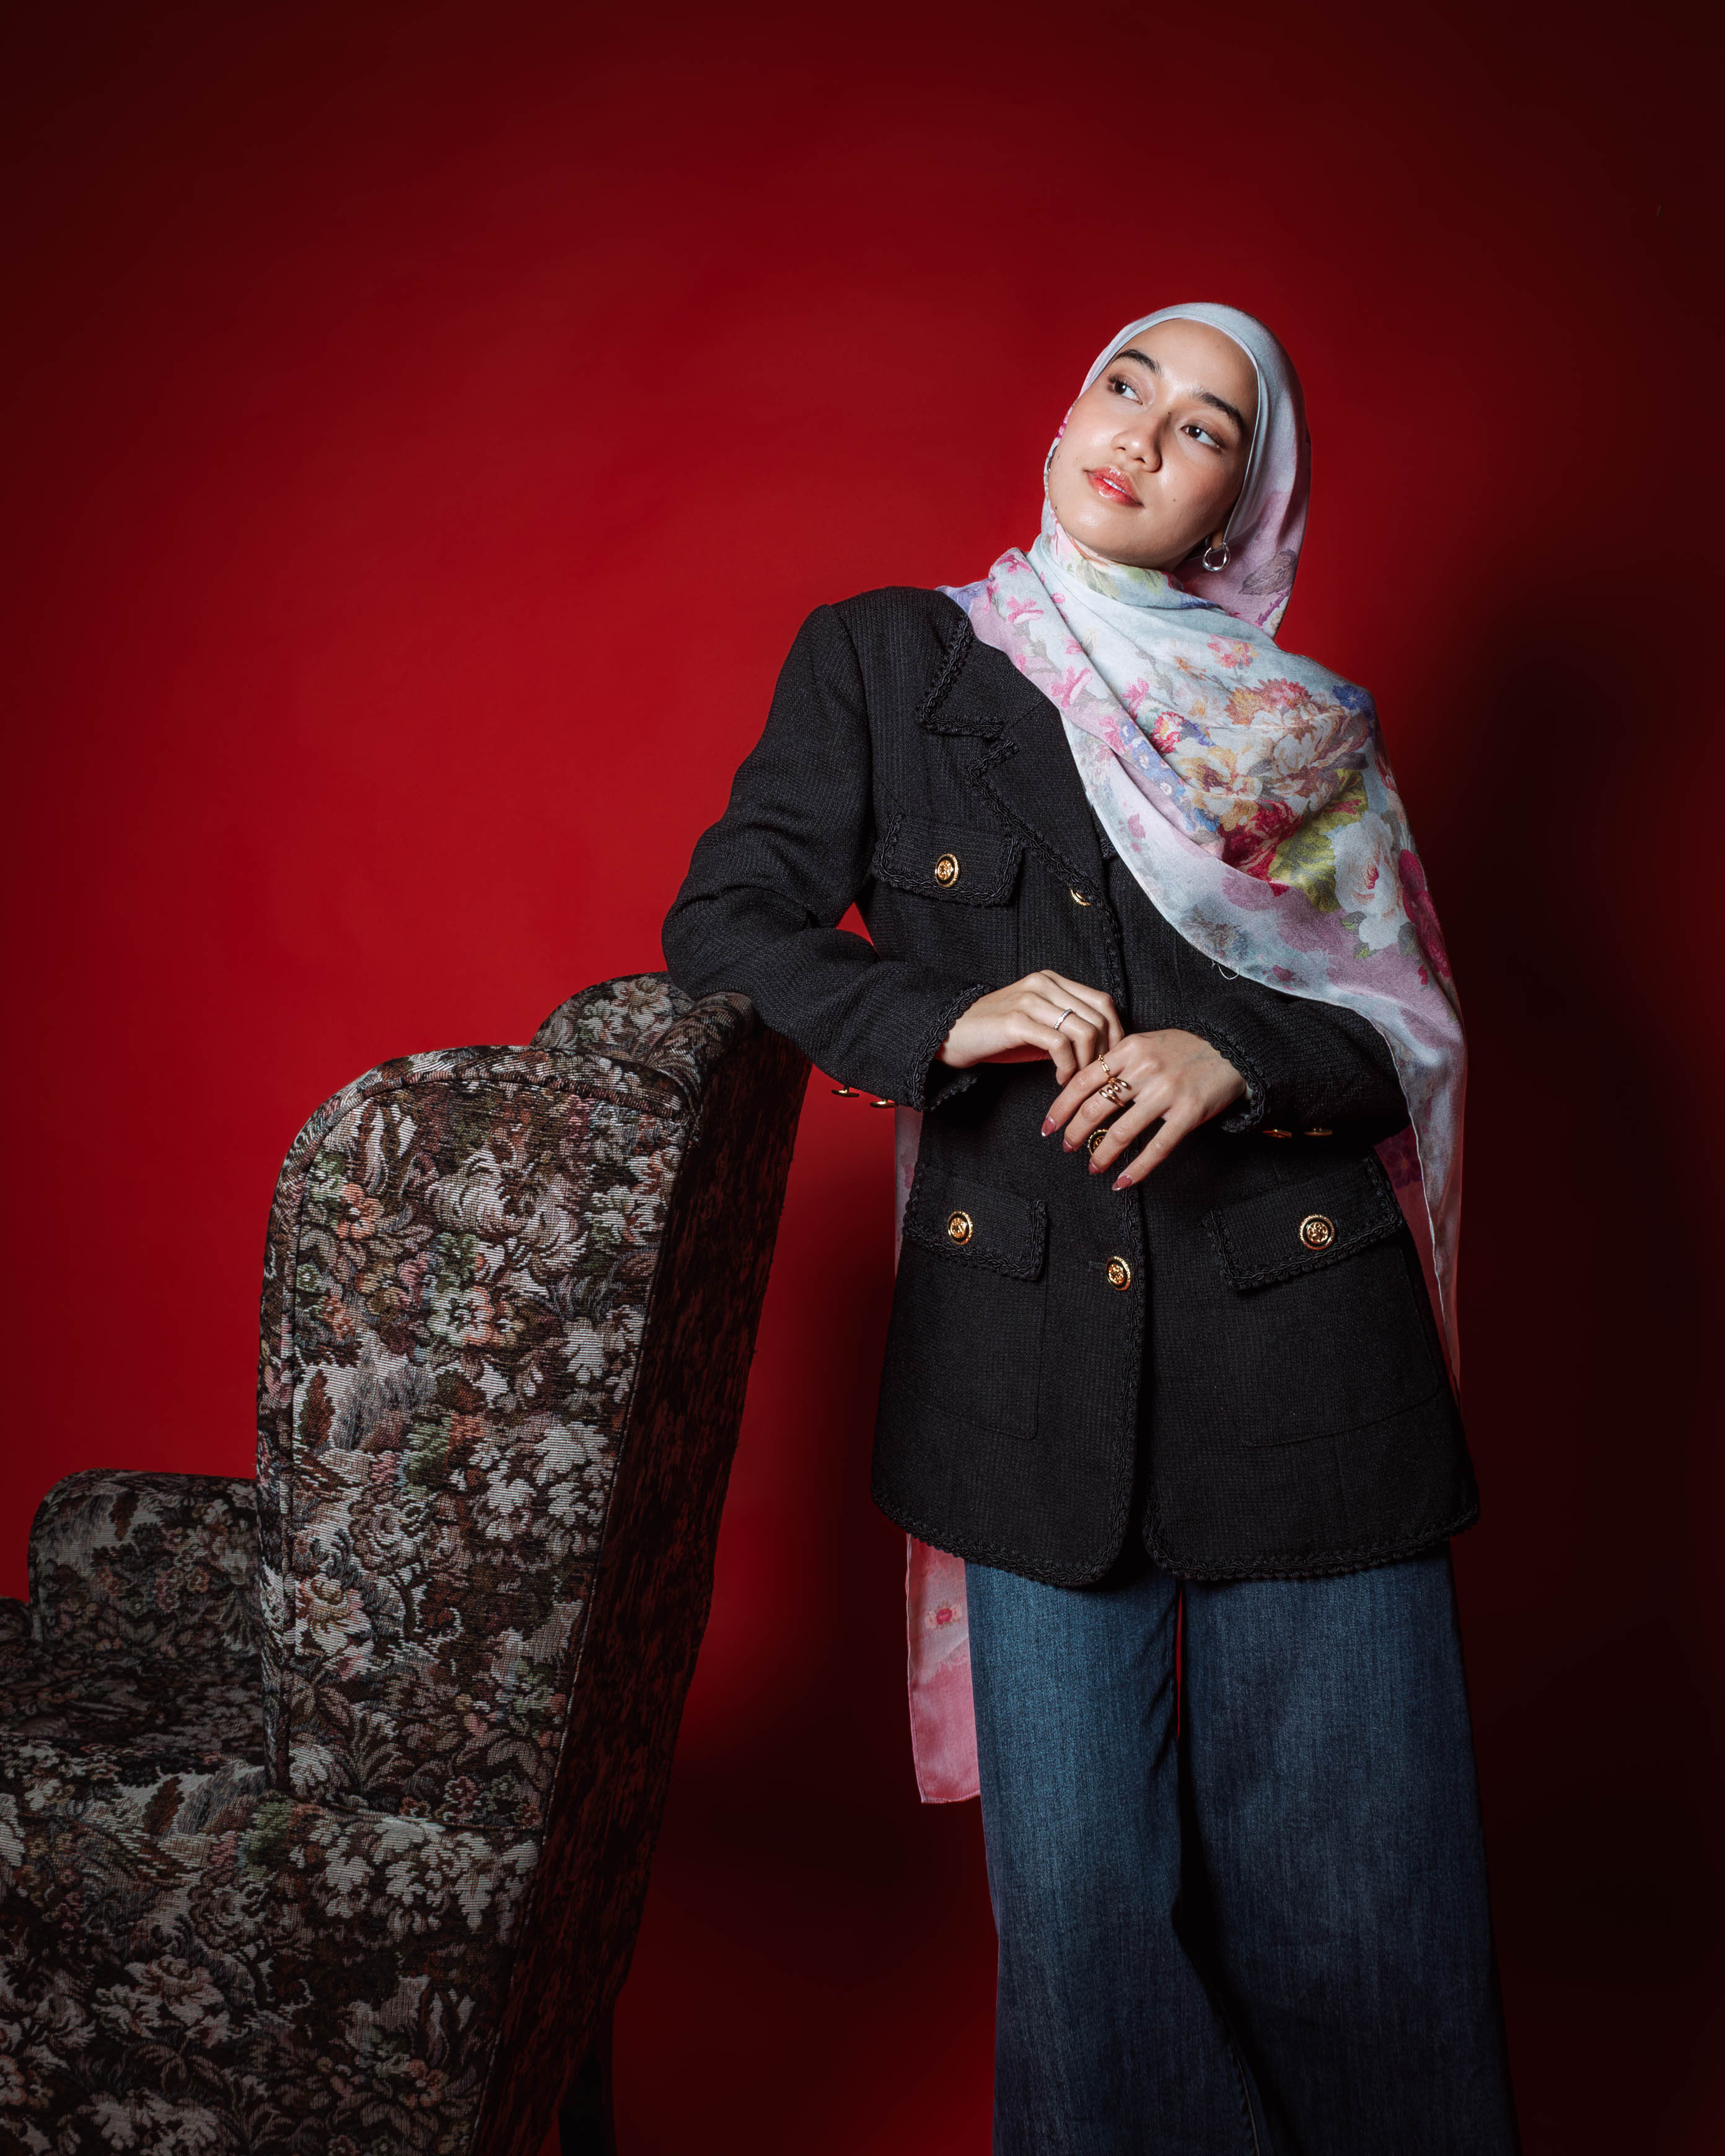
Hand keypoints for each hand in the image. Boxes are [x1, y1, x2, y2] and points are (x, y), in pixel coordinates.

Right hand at [938, 971, 1124, 1086]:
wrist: (951, 1033)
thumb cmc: (996, 1035)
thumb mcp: (1037, 1024)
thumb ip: (1066, 1026)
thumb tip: (1102, 1049)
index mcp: (1052, 981)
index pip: (1102, 1002)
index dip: (1115, 1033)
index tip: (1111, 1060)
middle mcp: (1044, 984)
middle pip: (1098, 1016)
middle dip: (1104, 1052)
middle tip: (1095, 1076)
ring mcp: (1030, 1000)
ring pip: (1084, 1030)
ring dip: (1086, 1063)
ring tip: (1075, 1080)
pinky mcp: (1017, 1021)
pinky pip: (1059, 1044)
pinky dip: (1067, 1066)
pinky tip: (1060, 1078)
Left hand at [1043, 1028, 1245, 1187]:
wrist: (1231, 1051)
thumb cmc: (1183, 1049)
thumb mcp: (1146, 1043)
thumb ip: (1116, 1061)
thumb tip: (1079, 1087)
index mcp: (1129, 1049)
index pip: (1082, 1080)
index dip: (1060, 1107)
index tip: (1048, 1126)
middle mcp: (1145, 1070)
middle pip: (1096, 1107)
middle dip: (1075, 1132)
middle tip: (1066, 1146)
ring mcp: (1167, 1092)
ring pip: (1121, 1131)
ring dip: (1101, 1154)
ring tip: (1092, 1166)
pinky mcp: (1188, 1113)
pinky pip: (1156, 1147)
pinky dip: (1137, 1169)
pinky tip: (1122, 1181)